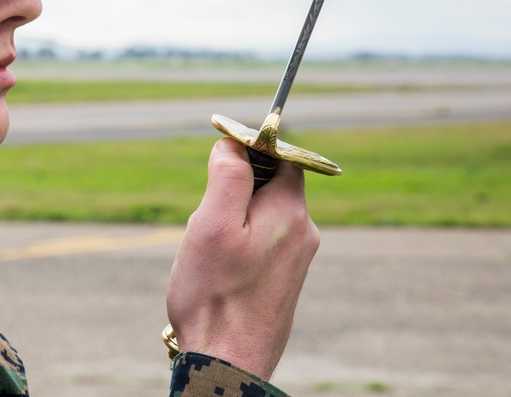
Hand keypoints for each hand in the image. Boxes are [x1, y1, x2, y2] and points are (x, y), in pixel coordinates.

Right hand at [166, 138, 319, 378]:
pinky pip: (263, 244)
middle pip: (270, 187)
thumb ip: (227, 176)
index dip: (250, 153)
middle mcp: (304, 233)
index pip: (282, 157)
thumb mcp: (211, 224)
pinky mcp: (285, 283)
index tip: (218, 166)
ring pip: (263, 217)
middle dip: (234, 194)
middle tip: (206, 222)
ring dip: (233, 223)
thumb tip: (232, 144)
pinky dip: (239, 247)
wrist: (228, 365)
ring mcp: (297, 261)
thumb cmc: (215, 296)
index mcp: (291, 212)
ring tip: (210, 255)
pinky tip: (220, 274)